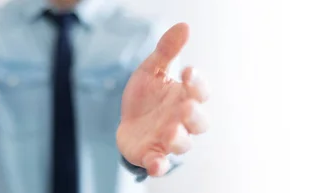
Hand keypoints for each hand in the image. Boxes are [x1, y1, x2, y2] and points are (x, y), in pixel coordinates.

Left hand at [116, 23, 208, 176]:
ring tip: (170, 129)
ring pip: (182, 144)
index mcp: (185, 97)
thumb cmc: (147, 97)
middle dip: (194, 115)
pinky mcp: (152, 155)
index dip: (198, 83)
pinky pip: (160, 163)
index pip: (200, 91)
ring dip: (178, 137)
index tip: (188, 71)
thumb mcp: (152, 70)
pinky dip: (159, 165)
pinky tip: (155, 164)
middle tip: (185, 106)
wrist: (126, 122)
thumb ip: (167, 51)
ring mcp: (167, 139)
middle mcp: (181, 120)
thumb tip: (184, 25)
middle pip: (199, 122)